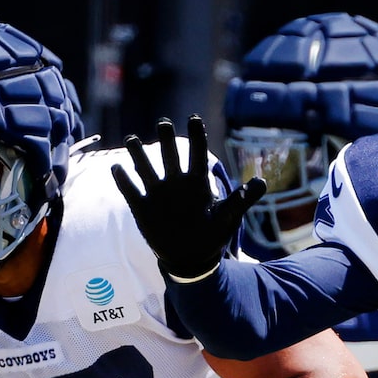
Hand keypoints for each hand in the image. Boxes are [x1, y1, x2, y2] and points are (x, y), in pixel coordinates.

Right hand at [111, 116, 263, 282]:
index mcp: (197, 183)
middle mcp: (176, 183)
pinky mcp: (143, 207)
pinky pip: (130, 190)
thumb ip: (241, 200)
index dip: (197, 136)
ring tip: (131, 140)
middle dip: (166, 139)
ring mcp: (158, 194)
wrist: (191, 259)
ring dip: (138, 154)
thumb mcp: (228, 219)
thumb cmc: (212, 236)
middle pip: (170, 155)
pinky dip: (123, 180)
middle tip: (164, 124)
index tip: (194, 118)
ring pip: (145, 168)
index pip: (197, 154)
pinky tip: (116, 168)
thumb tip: (261, 181)